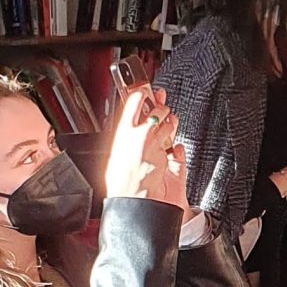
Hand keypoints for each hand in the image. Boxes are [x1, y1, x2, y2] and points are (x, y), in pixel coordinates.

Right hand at [106, 88, 184, 204]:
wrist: (133, 197)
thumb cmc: (120, 181)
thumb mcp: (115, 154)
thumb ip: (123, 141)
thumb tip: (127, 136)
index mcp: (123, 131)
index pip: (133, 102)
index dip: (140, 92)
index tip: (142, 89)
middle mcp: (140, 133)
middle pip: (155, 109)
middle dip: (160, 105)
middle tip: (160, 102)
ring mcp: (155, 142)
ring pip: (167, 122)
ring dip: (169, 118)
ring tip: (169, 117)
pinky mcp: (165, 152)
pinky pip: (172, 139)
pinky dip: (172, 136)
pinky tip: (171, 137)